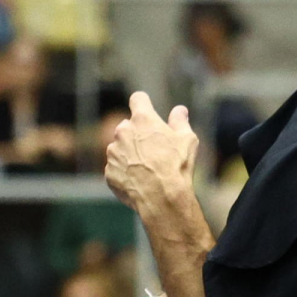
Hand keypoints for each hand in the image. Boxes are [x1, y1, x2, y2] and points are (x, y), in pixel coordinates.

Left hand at [104, 91, 198, 221]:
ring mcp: (113, 153)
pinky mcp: (109, 172)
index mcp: (142, 119)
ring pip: (120, 148)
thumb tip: (179, 110)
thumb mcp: (187, 140)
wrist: (162, 197)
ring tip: (147, 169)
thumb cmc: (177, 166)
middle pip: (128, 126)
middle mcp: (123, 132)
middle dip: (137, 134)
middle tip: (154, 150)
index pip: (138, 99)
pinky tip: (139, 181)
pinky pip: (116, 168)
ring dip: (130, 154)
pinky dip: (125, 172)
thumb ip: (180, 121)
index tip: (147, 109)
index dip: (143, 103)